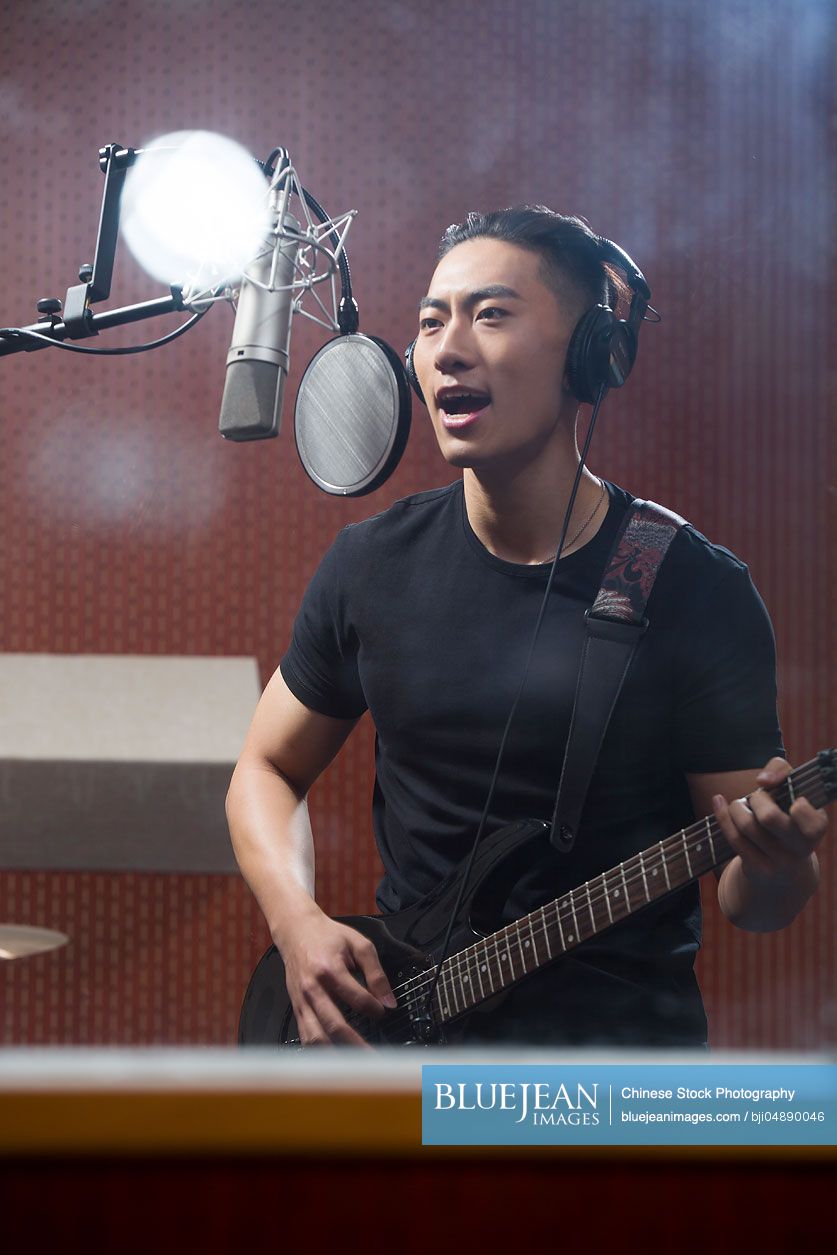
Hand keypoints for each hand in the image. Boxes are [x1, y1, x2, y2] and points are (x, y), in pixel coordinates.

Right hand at [279, 910, 396, 1047]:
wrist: (296, 931)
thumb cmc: (327, 937)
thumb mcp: (359, 944)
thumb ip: (376, 972)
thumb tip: (388, 1001)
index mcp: (329, 969)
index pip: (356, 998)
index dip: (374, 1009)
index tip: (384, 1012)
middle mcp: (312, 989)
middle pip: (334, 1025)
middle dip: (356, 1045)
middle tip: (374, 1058)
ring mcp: (302, 1002)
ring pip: (316, 1037)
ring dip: (336, 1055)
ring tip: (355, 1066)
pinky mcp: (296, 1009)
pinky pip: (306, 1036)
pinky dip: (320, 1050)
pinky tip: (334, 1059)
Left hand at [713, 756, 827, 886]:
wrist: (784, 865)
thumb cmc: (786, 815)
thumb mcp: (793, 790)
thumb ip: (782, 770)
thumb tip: (763, 781)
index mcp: (817, 827)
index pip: (813, 822)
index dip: (801, 809)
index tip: (794, 800)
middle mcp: (801, 848)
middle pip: (769, 817)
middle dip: (757, 799)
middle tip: (758, 799)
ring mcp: (780, 861)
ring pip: (747, 826)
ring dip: (737, 807)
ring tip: (740, 805)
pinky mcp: (759, 869)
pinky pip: (734, 838)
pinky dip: (722, 815)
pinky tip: (719, 803)